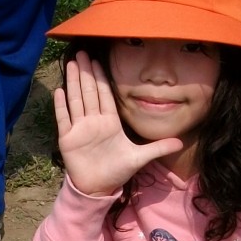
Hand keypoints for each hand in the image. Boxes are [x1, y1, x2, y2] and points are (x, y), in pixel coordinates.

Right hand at [55, 51, 181, 196]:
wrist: (98, 188)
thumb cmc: (117, 171)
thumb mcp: (140, 157)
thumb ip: (158, 147)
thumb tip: (181, 143)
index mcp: (110, 122)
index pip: (105, 95)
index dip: (102, 78)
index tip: (99, 60)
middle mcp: (94, 122)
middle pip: (89, 92)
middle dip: (86, 72)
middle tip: (82, 52)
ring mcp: (80, 129)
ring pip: (76, 100)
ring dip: (74, 82)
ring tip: (72, 64)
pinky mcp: (68, 139)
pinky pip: (64, 119)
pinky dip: (61, 106)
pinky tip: (59, 91)